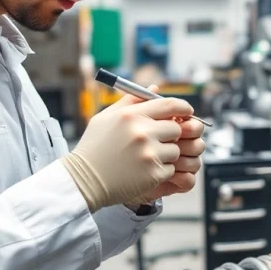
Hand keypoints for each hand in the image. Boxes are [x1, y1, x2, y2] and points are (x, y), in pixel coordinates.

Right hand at [60, 88, 195, 212]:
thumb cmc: (94, 148)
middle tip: (160, 139)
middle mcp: (142, 132)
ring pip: (175, 150)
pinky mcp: (153, 173)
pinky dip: (161, 170)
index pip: (170, 105)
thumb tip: (155, 88)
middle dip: (171, 134)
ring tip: (145, 158)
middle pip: (177, 128)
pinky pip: (171, 168)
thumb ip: (132, 101)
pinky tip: (143, 171)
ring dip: (166, 154)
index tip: (187, 112)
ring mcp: (149, 154)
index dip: (183, 108)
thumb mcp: (106, 118)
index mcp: (131, 115)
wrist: (84, 181)